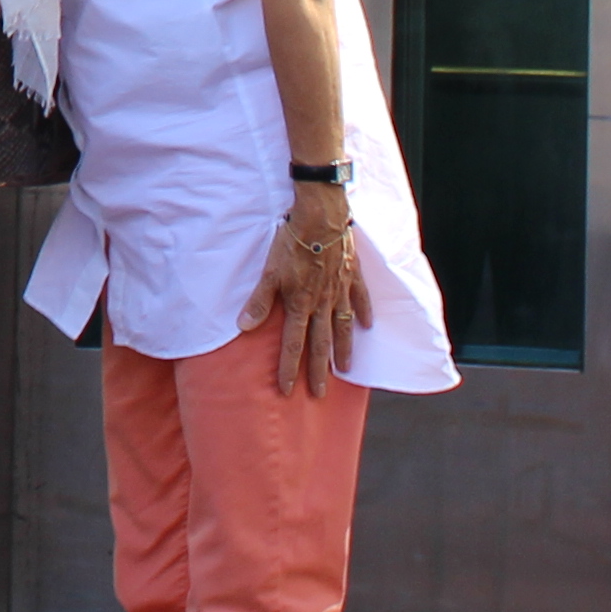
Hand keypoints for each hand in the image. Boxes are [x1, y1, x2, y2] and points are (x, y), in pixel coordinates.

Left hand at [241, 183, 366, 395]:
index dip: (288, 368)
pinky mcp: (353, 276)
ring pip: (343, 327)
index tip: (287, 390)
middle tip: (319, 394)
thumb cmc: (291, 242)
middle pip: (321, 344)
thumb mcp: (269, 272)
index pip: (293, 344)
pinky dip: (364, 313)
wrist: (321, 217)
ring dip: (343, 349)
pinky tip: (367, 326)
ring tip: (345, 369)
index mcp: (300, 304)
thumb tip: (243, 327)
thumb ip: (259, 301)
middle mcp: (323, 303)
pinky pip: (361, 299)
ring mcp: (341, 291)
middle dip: (319, 371)